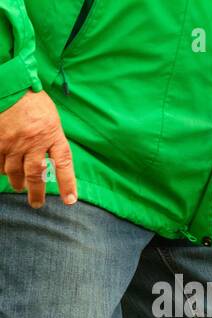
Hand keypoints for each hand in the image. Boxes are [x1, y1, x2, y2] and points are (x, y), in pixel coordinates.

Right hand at [0, 91, 76, 207]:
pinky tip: (3, 172)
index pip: (63, 165)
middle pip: (36, 174)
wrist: (10, 85)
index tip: (69, 200)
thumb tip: (53, 158)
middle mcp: (34, 142)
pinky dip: (0, 169)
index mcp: (52, 135)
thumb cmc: (33, 100)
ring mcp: (13, 142)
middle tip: (37, 204)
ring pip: (14, 171)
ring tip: (18, 186)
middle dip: (36, 192)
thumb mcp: (52, 119)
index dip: (67, 184)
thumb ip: (53, 139)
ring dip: (17, 182)